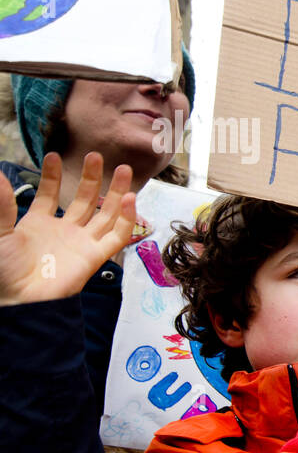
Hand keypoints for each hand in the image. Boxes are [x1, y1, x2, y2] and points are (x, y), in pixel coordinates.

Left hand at [0, 152, 135, 306]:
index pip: (50, 195)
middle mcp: (64, 231)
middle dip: (93, 178)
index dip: (52, 176)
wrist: (19, 297)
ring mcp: (82, 242)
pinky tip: (129, 199)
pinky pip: (117, 235)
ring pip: (105, 213)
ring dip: (115, 192)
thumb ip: (2, 203)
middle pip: (85, 200)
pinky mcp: (96, 256)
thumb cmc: (3, 268)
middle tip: (98, 156)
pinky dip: (126, 218)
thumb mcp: (0, 230)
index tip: (53, 155)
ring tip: (123, 170)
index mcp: (38, 223)